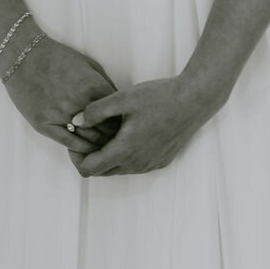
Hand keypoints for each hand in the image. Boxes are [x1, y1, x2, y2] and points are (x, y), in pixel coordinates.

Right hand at [1, 34, 122, 156]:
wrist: (23, 56)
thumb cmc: (58, 57)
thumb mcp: (89, 64)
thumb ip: (105, 84)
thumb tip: (119, 104)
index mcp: (93, 86)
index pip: (117, 114)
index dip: (122, 122)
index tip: (123, 126)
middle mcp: (79, 103)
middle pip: (106, 130)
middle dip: (113, 136)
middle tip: (116, 140)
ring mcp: (60, 115)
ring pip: (89, 141)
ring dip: (99, 145)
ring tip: (104, 146)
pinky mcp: (45, 125)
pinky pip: (69, 144)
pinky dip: (81, 149)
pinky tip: (86, 147)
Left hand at [66, 77, 210, 176]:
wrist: (194, 100)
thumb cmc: (159, 97)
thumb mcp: (123, 98)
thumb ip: (96, 111)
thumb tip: (76, 121)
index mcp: (124, 151)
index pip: (89, 169)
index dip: (76, 157)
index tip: (75, 138)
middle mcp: (137, 164)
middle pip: (102, 171)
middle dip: (91, 155)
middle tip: (89, 131)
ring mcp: (150, 165)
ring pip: (119, 168)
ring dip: (109, 154)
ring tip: (109, 128)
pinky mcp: (161, 161)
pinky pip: (135, 164)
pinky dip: (125, 153)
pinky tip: (128, 130)